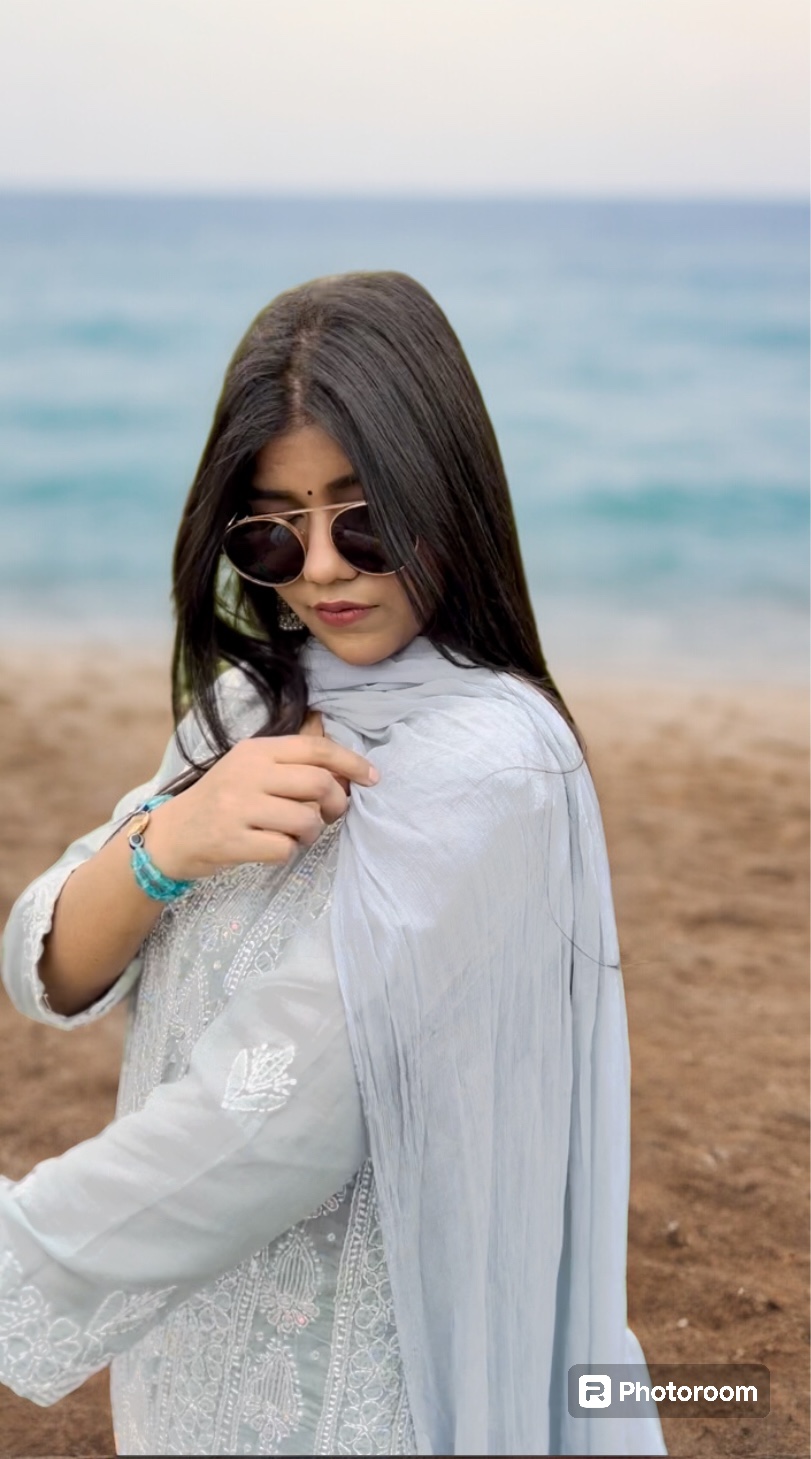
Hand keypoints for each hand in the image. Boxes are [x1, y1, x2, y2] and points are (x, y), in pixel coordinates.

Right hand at [143, 734, 377, 880]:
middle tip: (332, 815)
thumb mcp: (249, 767)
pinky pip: (284, 849)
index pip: (316, 748)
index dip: (351, 763)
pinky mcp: (232, 841)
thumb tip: (344, 764)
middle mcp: (247, 774)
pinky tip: (274, 847)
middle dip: (337, 804)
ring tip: (297, 834)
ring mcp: (238, 808)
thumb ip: (290, 762)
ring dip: (312, 833)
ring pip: (306, 820)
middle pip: (318, 784)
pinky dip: (288, 852)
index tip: (372, 778)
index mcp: (255, 750)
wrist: (173, 833)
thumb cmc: (222, 800)